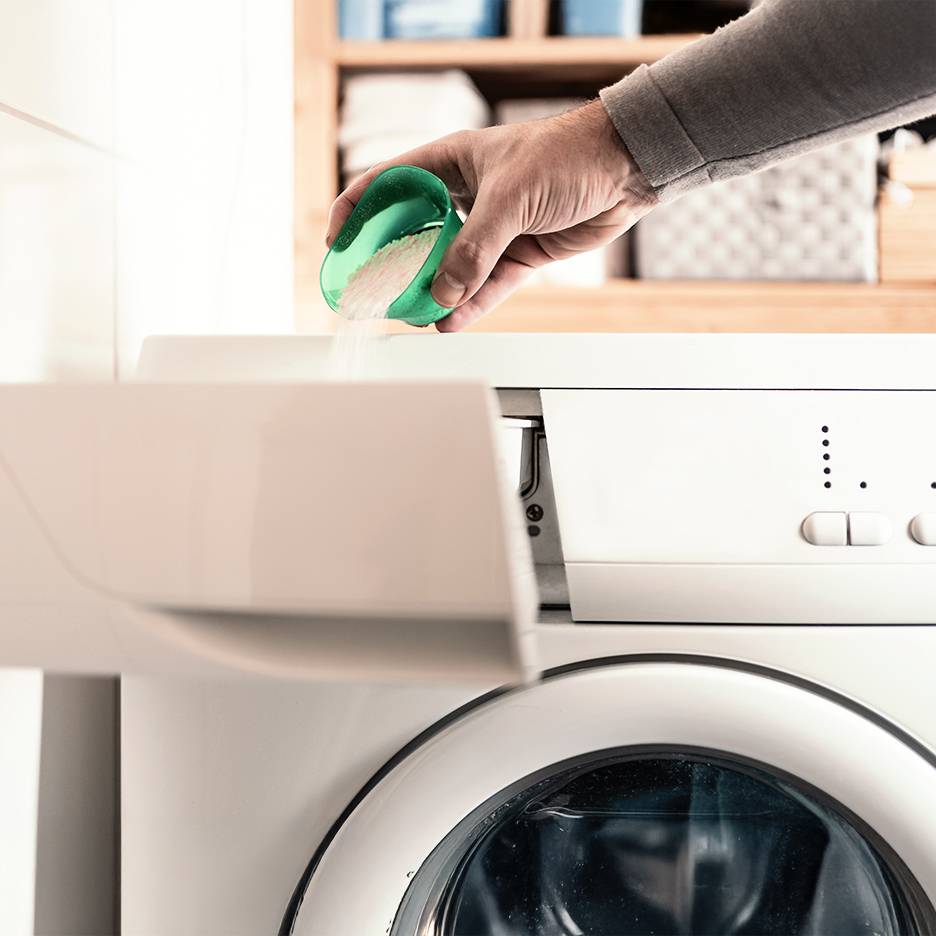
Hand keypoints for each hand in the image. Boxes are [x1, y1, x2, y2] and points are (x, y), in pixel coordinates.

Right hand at [326, 101, 657, 330]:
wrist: (625, 169)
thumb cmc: (568, 154)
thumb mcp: (511, 196)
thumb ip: (475, 246)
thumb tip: (444, 293)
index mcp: (448, 163)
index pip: (387, 184)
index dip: (356, 211)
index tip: (338, 243)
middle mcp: (464, 196)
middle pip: (414, 235)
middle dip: (394, 266)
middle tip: (376, 293)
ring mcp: (490, 228)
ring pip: (449, 268)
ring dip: (432, 293)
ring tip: (414, 316)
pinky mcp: (516, 255)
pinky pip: (485, 286)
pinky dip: (469, 306)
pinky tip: (449, 321)